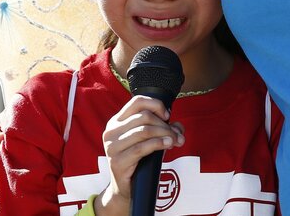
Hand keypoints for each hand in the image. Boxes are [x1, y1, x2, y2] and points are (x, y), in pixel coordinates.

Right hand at [95, 96, 184, 214]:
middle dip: (165, 125)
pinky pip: (141, 147)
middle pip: (144, 117)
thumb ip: (164, 129)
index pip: (137, 101)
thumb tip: (178, 126)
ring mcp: (112, 147)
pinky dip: (158, 143)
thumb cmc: (139, 161)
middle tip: (176, 135)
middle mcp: (111, 132)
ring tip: (174, 141)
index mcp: (116, 122)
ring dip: (165, 134)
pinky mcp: (117, 161)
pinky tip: (168, 144)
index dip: (156, 105)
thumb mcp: (150, 140)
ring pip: (144, 130)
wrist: (126, 188)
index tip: (167, 116)